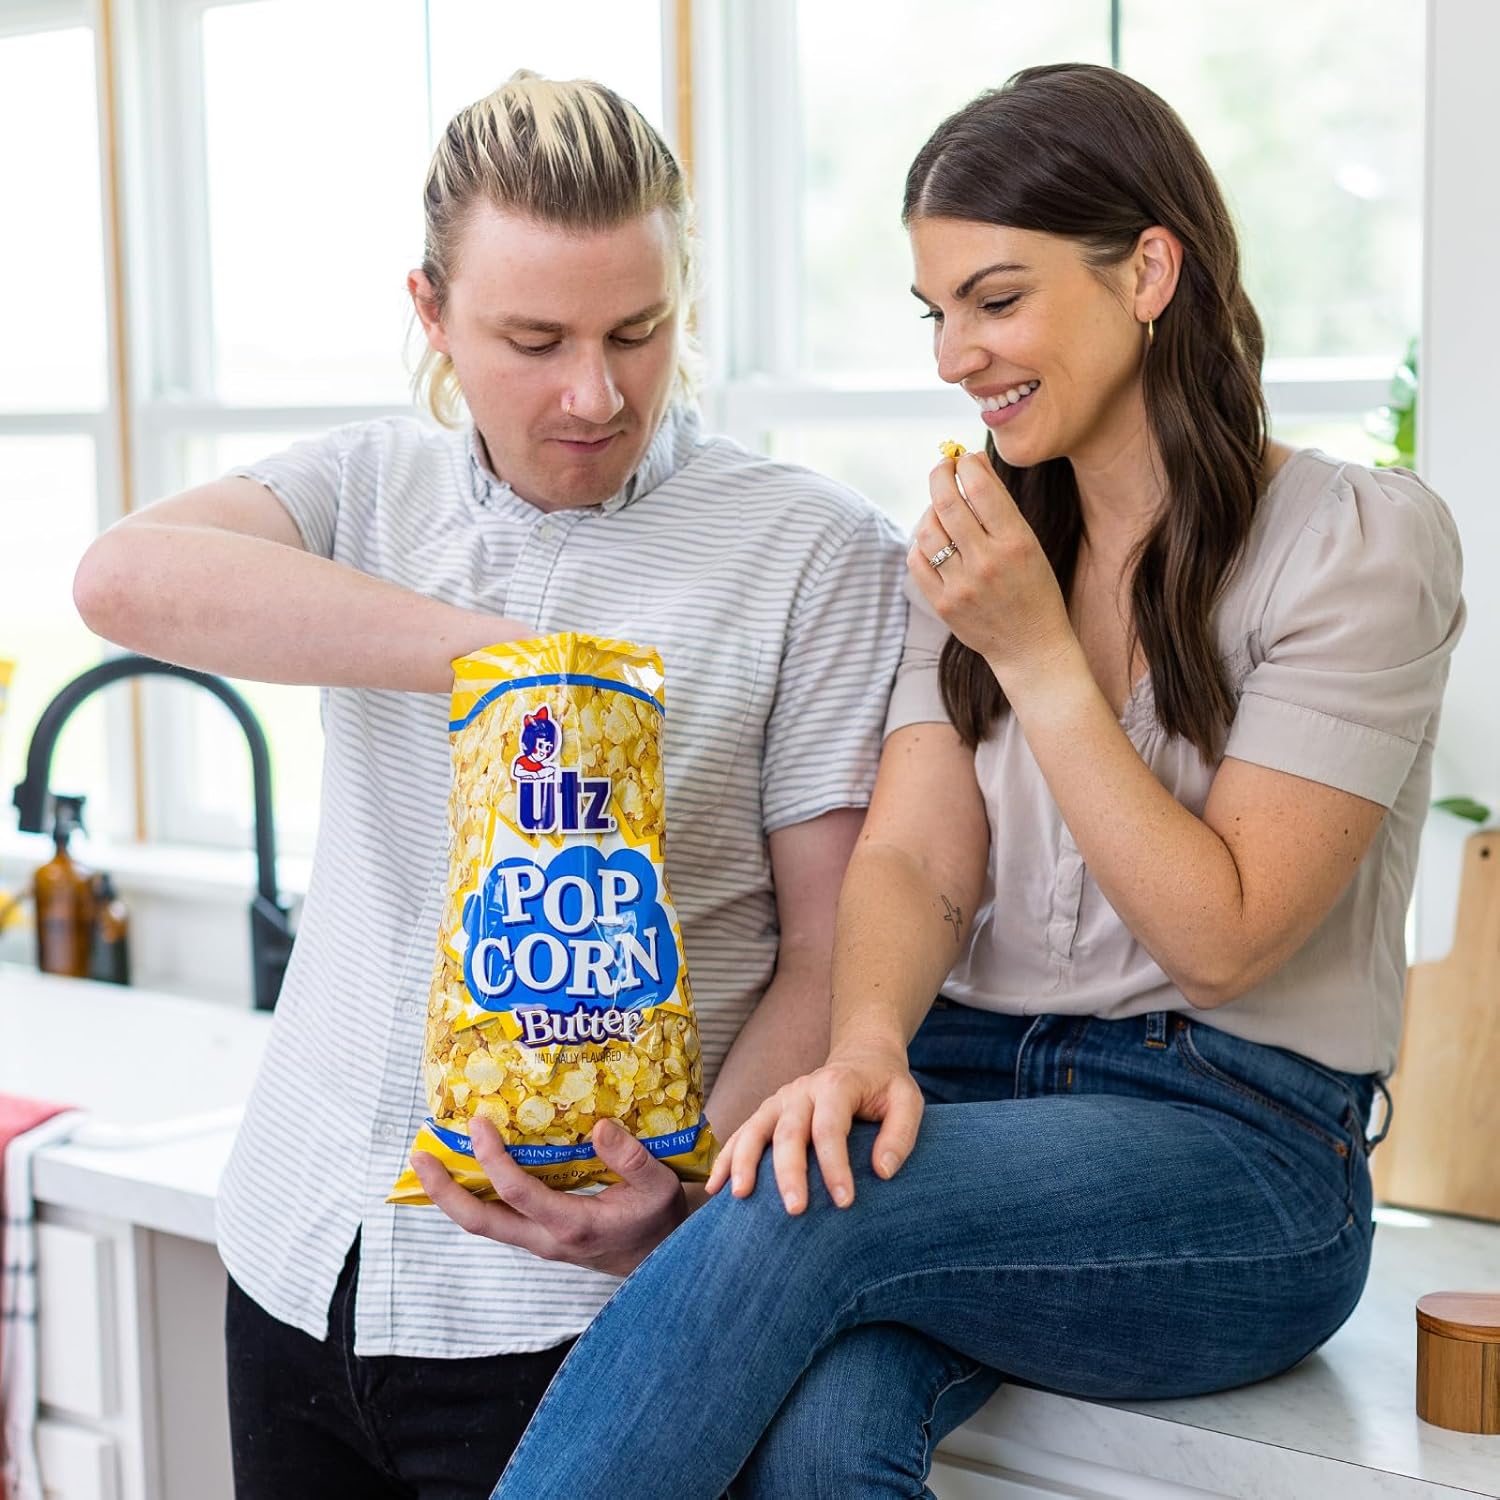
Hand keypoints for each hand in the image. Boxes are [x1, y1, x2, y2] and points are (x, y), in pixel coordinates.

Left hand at [412, 1116, 689, 1277]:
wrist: (660, 1257)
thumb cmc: (658, 1217)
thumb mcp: (658, 1185)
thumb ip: (631, 1158)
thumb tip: (598, 1126)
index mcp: (574, 1225)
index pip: (519, 1193)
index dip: (493, 1159)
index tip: (480, 1122)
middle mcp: (546, 1239)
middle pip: (480, 1222)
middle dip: (444, 1191)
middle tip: (419, 1156)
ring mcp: (538, 1241)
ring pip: (483, 1223)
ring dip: (452, 1195)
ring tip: (429, 1161)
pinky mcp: (537, 1236)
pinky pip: (497, 1218)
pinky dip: (475, 1195)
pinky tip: (468, 1169)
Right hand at [704, 1047, 924, 1214]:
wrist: (861, 1056)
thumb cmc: (885, 1086)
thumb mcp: (908, 1101)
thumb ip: (900, 1135)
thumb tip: (882, 1173)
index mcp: (836, 1085)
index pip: (830, 1127)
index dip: (835, 1165)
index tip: (844, 1202)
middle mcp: (802, 1090)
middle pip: (789, 1132)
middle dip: (789, 1172)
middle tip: (795, 1210)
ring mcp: (780, 1100)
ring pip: (754, 1130)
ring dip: (744, 1163)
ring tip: (740, 1197)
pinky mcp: (767, 1112)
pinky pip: (741, 1135)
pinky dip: (726, 1159)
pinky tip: (715, 1188)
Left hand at [910, 449, 1075, 688]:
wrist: (1030, 646)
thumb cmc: (1032, 587)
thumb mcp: (1028, 543)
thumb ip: (1000, 505)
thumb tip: (973, 462)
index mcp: (1016, 542)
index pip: (981, 488)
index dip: (966, 464)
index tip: (963, 459)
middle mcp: (987, 562)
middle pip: (947, 503)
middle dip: (940, 475)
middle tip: (942, 468)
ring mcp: (962, 585)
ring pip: (927, 530)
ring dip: (930, 511)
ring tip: (941, 509)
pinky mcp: (943, 604)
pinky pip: (917, 560)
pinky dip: (921, 543)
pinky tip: (933, 540)